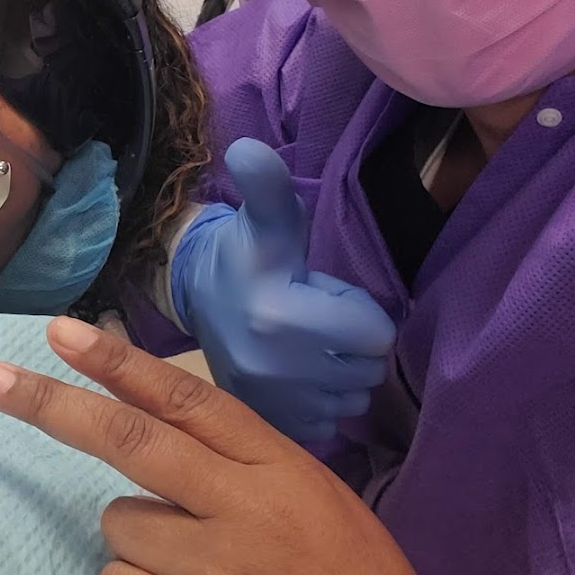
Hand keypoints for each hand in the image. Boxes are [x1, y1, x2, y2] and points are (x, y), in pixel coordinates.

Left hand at [0, 319, 488, 574]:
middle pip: (127, 438)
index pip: (187, 399)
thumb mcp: (334, 520)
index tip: (62, 333)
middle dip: (50, 404)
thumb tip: (174, 446)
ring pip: (118, 525)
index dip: (118, 362)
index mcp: (289, 474)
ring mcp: (214, 572)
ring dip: (140, 546)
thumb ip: (256, 477)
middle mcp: (246, 509)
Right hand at [171, 138, 395, 440]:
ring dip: (341, 373)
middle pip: (368, 367)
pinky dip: (323, 401)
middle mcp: (277, 369)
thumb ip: (269, 187)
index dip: (357, 310)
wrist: (199, 304)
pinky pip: (331, 422)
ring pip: (353, 397)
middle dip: (352, 342)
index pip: (375, 333)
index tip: (322, 296)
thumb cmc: (247, 258)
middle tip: (316, 321)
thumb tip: (249, 147)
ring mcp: (274, 405)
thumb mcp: (265, 221)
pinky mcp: (272, 426)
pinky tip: (298, 375)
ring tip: (307, 347)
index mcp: (280, 317)